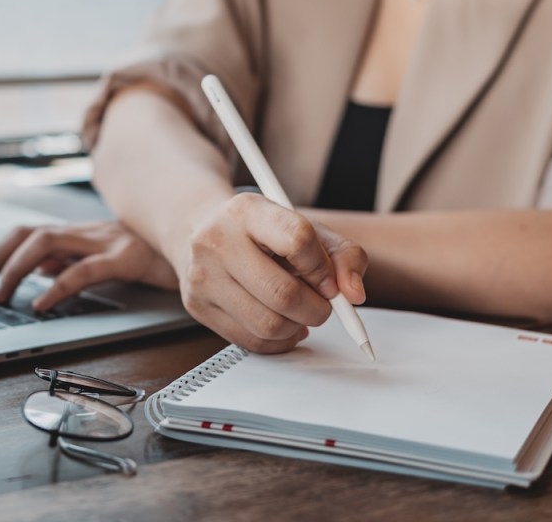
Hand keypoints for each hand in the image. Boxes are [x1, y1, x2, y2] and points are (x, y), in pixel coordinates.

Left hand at [0, 220, 177, 311]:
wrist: (203, 243)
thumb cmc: (156, 254)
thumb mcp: (107, 257)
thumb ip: (72, 261)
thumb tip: (36, 269)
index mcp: (81, 234)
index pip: (25, 234)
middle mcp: (88, 232)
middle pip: (26, 234)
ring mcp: (106, 241)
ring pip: (45, 241)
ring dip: (14, 269)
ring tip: (0, 297)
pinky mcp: (128, 257)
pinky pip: (85, 268)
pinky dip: (57, 286)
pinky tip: (42, 305)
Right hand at [178, 192, 367, 353]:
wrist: (201, 230)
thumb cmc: (261, 232)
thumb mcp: (306, 228)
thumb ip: (344, 255)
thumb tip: (354, 294)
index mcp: (248, 210)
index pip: (298, 240)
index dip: (323, 269)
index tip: (329, 283)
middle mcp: (217, 240)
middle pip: (283, 293)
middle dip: (317, 309)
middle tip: (321, 306)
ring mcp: (203, 275)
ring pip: (268, 324)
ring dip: (297, 327)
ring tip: (299, 314)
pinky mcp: (197, 305)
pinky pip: (250, 341)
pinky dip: (278, 341)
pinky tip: (282, 325)